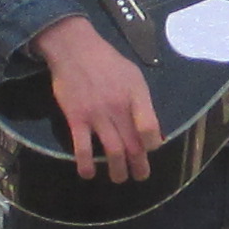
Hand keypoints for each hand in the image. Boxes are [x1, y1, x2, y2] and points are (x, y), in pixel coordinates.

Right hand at [32, 15, 163, 181]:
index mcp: (136, 96)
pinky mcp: (76, 119)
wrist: (74, 49)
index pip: (150, 129)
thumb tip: (151, 130)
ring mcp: (97, 115)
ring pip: (112, 151)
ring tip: (119, 179)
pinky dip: (86, 164)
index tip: (150, 149)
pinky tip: (88, 173)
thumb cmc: (107, 62)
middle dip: (139, 166)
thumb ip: (142, 102)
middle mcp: (118, 108)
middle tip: (140, 176)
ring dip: (117, 170)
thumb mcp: (134, 76)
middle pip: (134, 145)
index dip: (154, 145)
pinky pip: (82, 147)